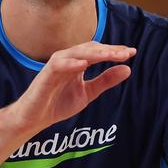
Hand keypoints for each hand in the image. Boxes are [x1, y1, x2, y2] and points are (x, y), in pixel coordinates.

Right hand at [14, 41, 135, 131]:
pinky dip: (72, 63)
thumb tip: (128, 69)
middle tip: (126, 53)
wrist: (35, 118)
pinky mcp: (46, 74)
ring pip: (77, 53)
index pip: (98, 51)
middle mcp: (68, 60)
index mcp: (78, 62)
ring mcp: (56, 65)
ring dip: (95, 53)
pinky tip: (85, 64)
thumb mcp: (88, 93)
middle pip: (90, 48)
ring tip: (112, 56)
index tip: (132, 53)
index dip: (114, 51)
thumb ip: (105, 81)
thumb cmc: (58, 103)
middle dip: (109, 50)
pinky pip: (58, 64)